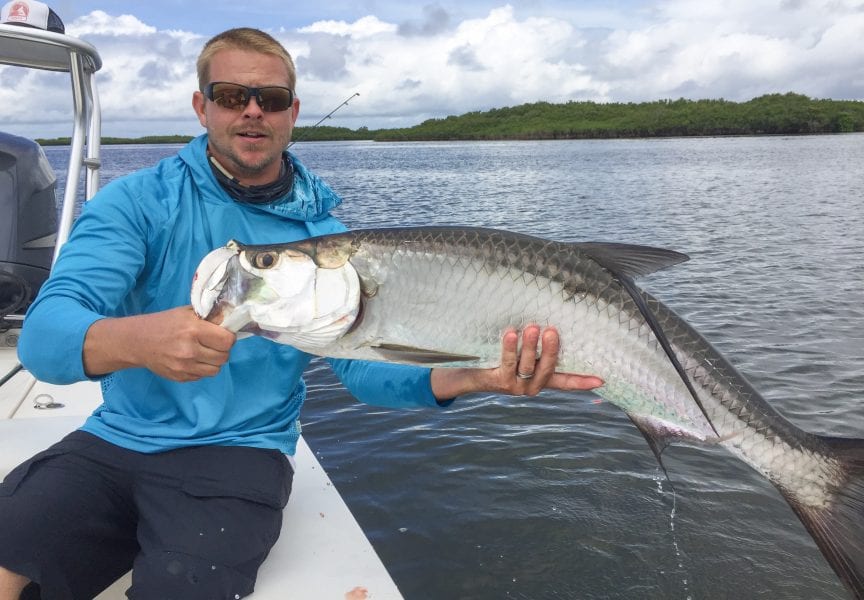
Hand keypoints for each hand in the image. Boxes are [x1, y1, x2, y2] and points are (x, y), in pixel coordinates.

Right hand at [83, 305, 235, 381]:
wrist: (137, 341)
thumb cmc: (164, 323)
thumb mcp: (186, 313)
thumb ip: (208, 317)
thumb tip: (230, 321)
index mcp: (193, 330)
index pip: (227, 341)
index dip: (229, 338)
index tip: (223, 335)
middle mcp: (189, 350)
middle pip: (223, 357)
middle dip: (222, 350)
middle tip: (214, 344)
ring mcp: (184, 367)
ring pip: (216, 370)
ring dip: (214, 361)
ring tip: (205, 352)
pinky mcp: (180, 377)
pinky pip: (202, 376)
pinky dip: (202, 368)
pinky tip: (193, 359)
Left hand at [430, 325, 602, 398]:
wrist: (465, 374)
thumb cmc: (496, 357)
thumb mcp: (519, 352)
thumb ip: (534, 344)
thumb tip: (547, 317)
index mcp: (539, 379)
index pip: (565, 382)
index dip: (583, 381)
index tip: (602, 379)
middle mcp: (530, 386)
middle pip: (547, 369)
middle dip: (551, 350)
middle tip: (553, 331)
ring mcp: (515, 386)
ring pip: (527, 365)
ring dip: (530, 346)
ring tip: (532, 327)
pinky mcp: (498, 381)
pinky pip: (506, 362)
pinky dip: (509, 347)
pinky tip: (511, 334)